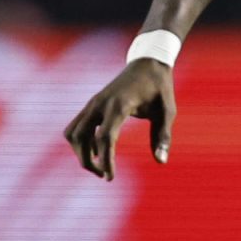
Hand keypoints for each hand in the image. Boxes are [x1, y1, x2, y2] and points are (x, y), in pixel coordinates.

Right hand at [64, 58, 176, 179]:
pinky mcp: (92, 104)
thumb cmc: (160, 87)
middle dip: (87, 161)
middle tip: (105, 175)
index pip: (105, 137)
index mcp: (120, 104)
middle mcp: (101, 103)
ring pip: (73, 133)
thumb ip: (163, 136)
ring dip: (80, 152)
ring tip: (100, 165)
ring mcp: (93, 103)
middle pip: (81, 138)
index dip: (105, 160)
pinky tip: (98, 150)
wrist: (149, 62)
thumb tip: (161, 161)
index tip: (110, 178)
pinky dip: (81, 141)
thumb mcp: (168, 110)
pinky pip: (76, 126)